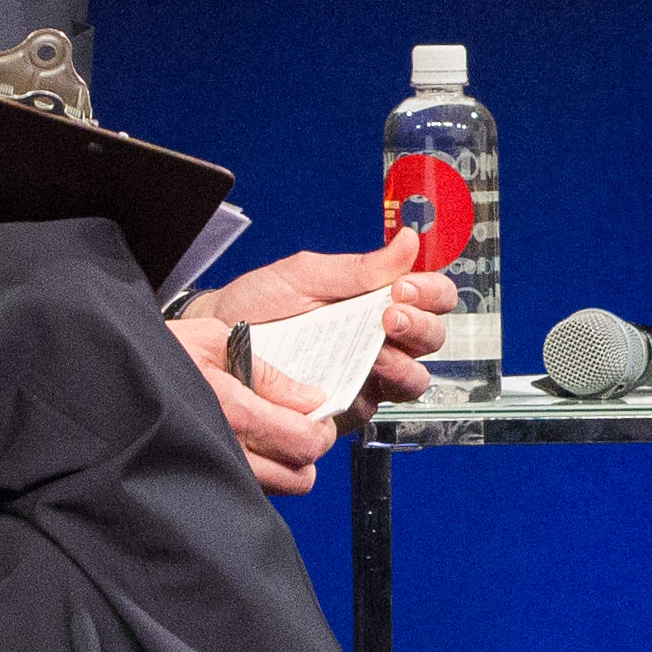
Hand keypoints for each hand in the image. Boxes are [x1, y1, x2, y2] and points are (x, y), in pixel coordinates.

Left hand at [173, 228, 459, 491]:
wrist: (218, 339)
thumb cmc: (260, 303)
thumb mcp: (307, 275)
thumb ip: (361, 267)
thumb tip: (409, 242)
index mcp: (379, 299)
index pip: (432, 296)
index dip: (430, 292)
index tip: (404, 288)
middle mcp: (381, 339)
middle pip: (433, 338)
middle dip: (420, 325)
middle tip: (389, 314)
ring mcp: (366, 375)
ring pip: (415, 379)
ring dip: (404, 364)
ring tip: (377, 352)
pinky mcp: (346, 407)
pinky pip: (374, 409)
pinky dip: (370, 394)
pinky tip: (352, 380)